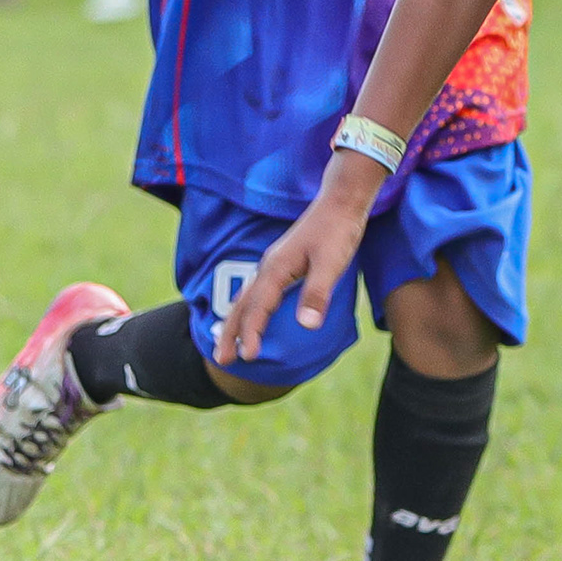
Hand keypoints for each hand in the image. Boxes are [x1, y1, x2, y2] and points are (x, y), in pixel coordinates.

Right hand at [217, 191, 367, 368]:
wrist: (341, 201)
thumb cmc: (338, 231)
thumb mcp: (332, 264)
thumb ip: (317, 294)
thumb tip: (307, 326)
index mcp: (276, 269)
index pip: (258, 307)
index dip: (251, 333)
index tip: (248, 357)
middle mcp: (269, 267)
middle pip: (242, 304)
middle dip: (230, 332)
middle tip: (221, 359)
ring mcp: (273, 263)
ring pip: (246, 297)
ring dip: (236, 321)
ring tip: (227, 343)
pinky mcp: (282, 262)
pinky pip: (257, 290)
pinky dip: (248, 307)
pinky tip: (252, 314)